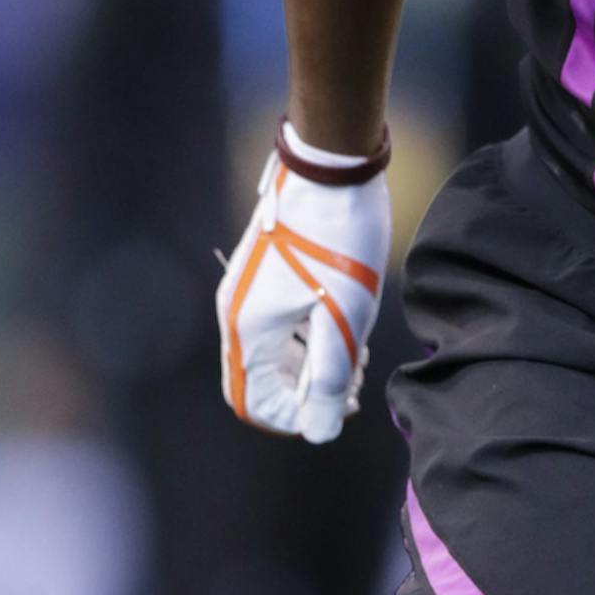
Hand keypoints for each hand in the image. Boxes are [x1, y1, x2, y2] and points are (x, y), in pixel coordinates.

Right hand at [217, 136, 390, 443]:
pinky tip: (345, 320)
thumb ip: (330, 380)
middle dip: (311, 389)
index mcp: (247, 329)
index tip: (343, 405)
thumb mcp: (345, 318)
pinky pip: (279, 324)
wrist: (331, 164)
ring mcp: (247, 290)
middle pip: (264, 379)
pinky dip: (309, 334)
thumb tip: (318, 430)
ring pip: (274, 351)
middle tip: (359, 376)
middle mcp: (236, 312)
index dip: (297, 417)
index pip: (255, 403)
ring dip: (314, 362)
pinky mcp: (264, 273)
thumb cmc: (340, 240)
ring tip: (358, 350)